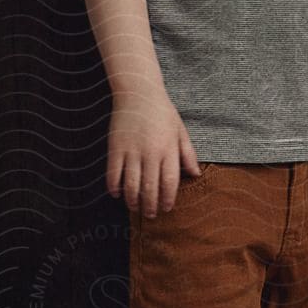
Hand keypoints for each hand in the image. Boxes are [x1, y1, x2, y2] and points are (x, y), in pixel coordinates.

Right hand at [106, 91, 202, 218]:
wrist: (138, 92)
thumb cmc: (162, 113)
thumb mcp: (180, 131)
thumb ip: (188, 154)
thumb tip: (195, 175)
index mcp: (168, 148)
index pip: (169, 182)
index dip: (168, 199)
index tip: (166, 208)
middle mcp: (150, 152)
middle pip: (150, 188)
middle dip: (150, 206)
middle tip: (151, 215)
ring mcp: (131, 150)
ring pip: (131, 185)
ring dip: (133, 201)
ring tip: (135, 207)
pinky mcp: (115, 148)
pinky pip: (113, 174)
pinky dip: (114, 188)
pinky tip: (117, 194)